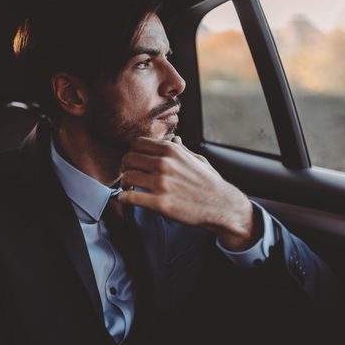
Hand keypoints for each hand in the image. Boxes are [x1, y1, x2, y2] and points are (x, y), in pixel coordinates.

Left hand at [118, 135, 257, 249]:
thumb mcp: (197, 159)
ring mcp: (161, 183)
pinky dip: (124, 198)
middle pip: (128, 158)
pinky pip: (130, 197)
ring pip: (126, 177)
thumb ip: (182, 149)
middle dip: (125, 167)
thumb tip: (175, 139)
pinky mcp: (160, 203)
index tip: (134, 161)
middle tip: (129, 175)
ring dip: (124, 183)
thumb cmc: (210, 183)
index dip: (132, 152)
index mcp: (172, 150)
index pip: (138, 143)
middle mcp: (165, 163)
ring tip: (129, 188)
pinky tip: (127, 200)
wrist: (221, 206)